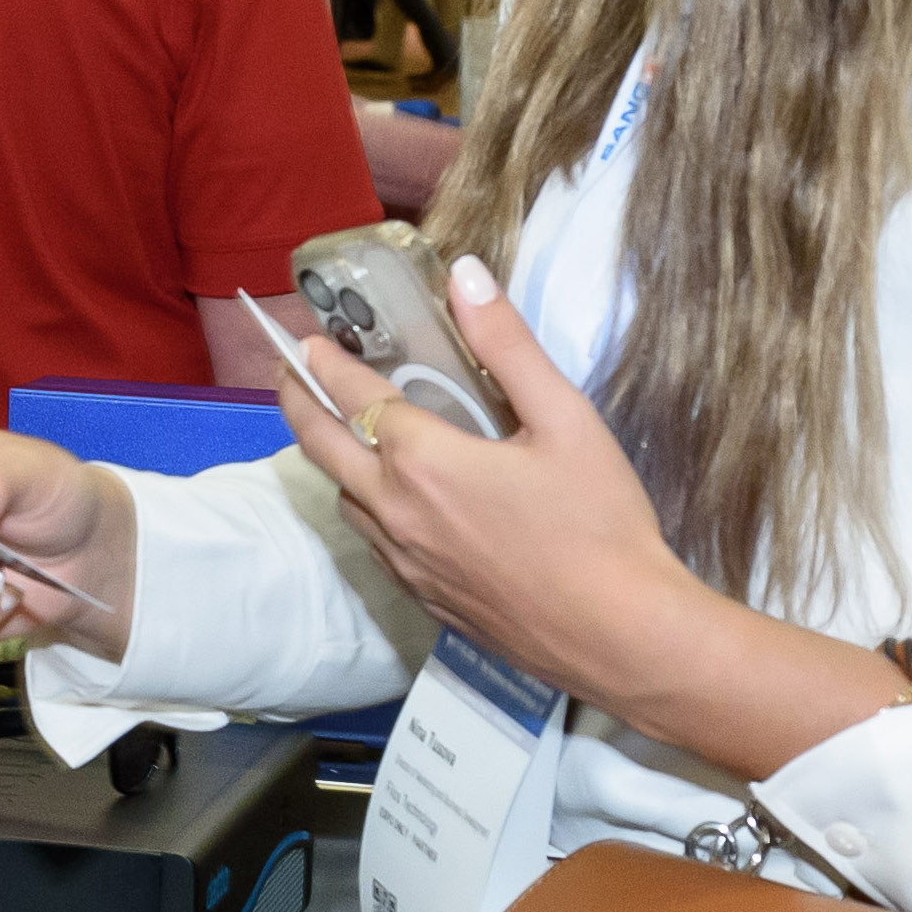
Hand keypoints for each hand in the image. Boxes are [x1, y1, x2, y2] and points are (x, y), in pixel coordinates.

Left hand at [277, 261, 700, 709]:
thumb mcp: (565, 418)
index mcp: (424, 460)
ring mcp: (405, 561)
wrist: (622, 636)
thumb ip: (508, 345)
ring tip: (347, 434)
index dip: (323, 363)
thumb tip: (466, 276)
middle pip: (320, 447)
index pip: (351, 395)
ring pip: (345, 499)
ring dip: (335, 461)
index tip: (306, 340)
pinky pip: (374, 543)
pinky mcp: (423, 600)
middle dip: (298, 403)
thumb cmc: (602, 524)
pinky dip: (368, 509)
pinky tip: (398, 503)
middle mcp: (396, 510)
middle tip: (289, 375)